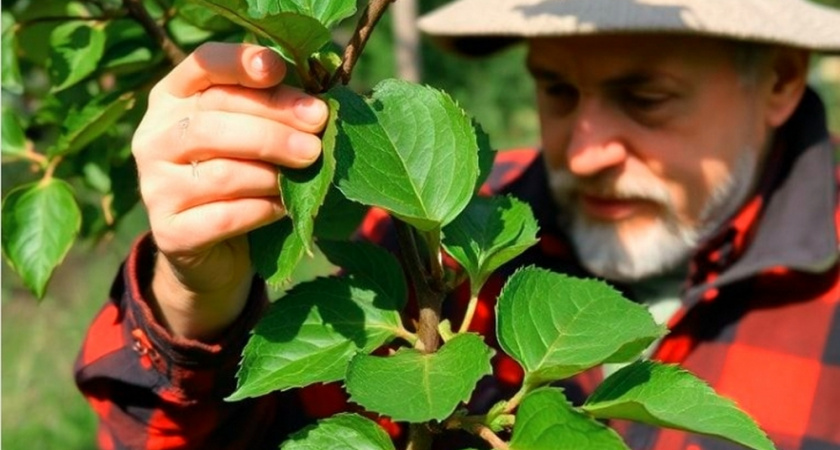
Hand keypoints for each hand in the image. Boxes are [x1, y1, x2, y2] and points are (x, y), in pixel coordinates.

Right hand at [132, 42, 327, 339]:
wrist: (215, 249)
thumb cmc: (244, 177)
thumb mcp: (255, 134)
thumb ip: (275, 110)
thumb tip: (316, 107)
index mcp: (173, 98)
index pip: (202, 65)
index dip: (239, 62)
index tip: (279, 70)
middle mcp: (154, 137)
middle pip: (213, 120)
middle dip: (273, 127)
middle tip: (316, 138)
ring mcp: (154, 186)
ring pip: (221, 171)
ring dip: (272, 171)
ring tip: (307, 170)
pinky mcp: (169, 232)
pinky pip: (224, 216)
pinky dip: (263, 209)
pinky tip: (284, 207)